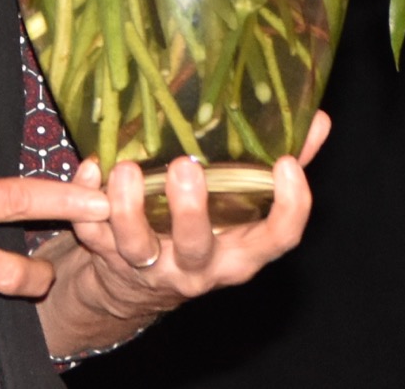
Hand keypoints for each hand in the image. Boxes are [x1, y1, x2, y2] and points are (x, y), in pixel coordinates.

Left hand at [36, 110, 330, 353]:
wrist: (136, 286)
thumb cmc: (204, 230)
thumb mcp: (244, 207)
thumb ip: (283, 166)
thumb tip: (318, 119)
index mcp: (239, 250)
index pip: (278, 239)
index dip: (289, 207)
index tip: (285, 165)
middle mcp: (198, 265)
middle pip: (198, 247)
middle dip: (191, 211)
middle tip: (185, 168)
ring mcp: (150, 265)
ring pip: (137, 246)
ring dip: (127, 206)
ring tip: (125, 167)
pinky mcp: (108, 258)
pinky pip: (92, 233)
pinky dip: (86, 200)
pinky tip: (90, 166)